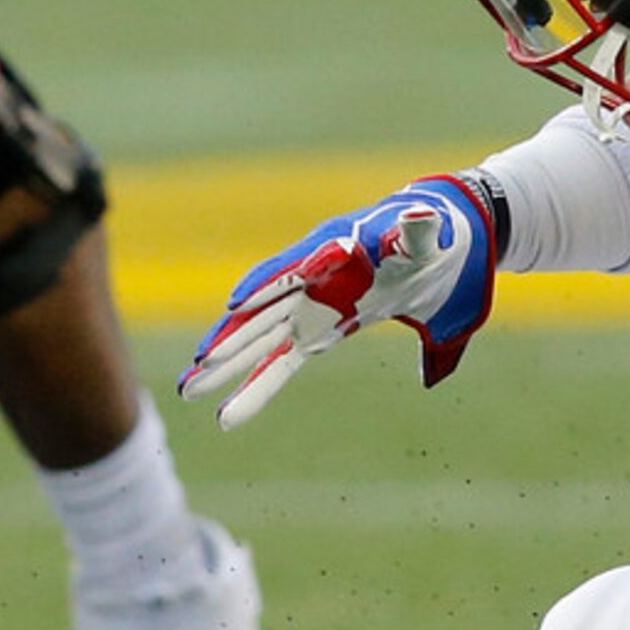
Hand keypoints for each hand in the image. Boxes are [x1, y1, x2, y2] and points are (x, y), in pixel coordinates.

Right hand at [180, 177, 495, 429]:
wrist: (442, 244)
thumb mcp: (430, 236)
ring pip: (261, 340)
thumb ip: (418, 233)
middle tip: (197, 362)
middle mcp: (312, 280)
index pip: (294, 270)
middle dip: (231, 336)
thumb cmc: (435, 239)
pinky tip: (228, 412)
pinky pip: (282, 362)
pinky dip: (256, 385)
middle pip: (263, 311)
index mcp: (336, 252)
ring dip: (227, 364)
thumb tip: (421, 216)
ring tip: (187, 390)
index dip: (268, 285)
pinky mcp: (320, 330)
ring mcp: (312, 307)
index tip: (238, 304)